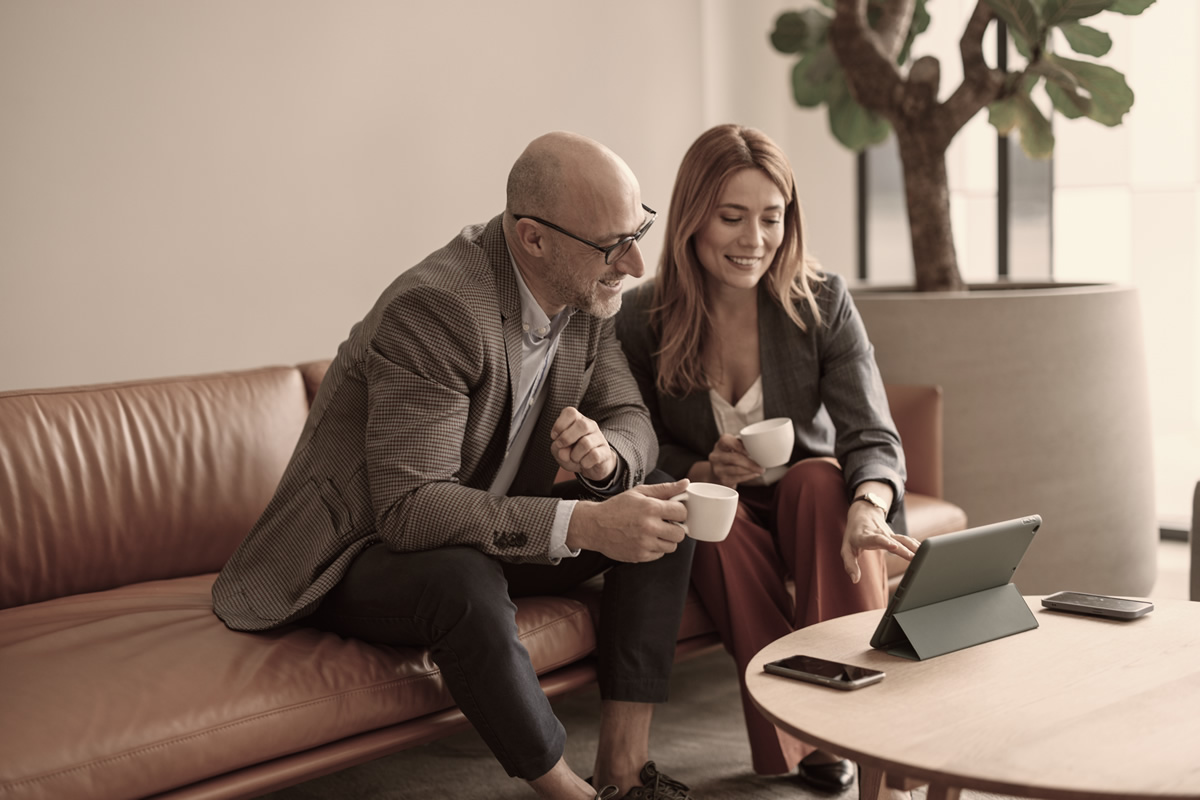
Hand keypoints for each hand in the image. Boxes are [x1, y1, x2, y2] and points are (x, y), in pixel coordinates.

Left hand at [551, 406, 617, 481]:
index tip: (554, 436)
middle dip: (566, 438)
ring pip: (586, 443)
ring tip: (574, 458)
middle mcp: (590, 426)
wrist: (590, 466)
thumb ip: (557, 449)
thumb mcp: (559, 450)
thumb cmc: (572, 453)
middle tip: (561, 446)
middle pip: (582, 424)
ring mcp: (599, 438)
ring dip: (575, 455)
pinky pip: (594, 456)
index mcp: (578, 420)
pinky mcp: (606, 452)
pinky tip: (584, 464)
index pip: (571, 412)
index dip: (559, 424)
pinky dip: (584, 463)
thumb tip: (563, 453)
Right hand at [566, 480, 689, 561]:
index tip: (672, 511)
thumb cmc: (617, 507)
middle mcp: (649, 527)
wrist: (594, 526)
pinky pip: (659, 554)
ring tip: (654, 531)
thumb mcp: (639, 493)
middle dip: (675, 527)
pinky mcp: (640, 556)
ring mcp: (644, 543)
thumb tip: (685, 483)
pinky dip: (656, 548)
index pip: (682, 512)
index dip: (679, 511)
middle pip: (680, 533)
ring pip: (672, 546)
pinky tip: (645, 539)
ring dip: (666, 539)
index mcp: (650, 508)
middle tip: (665, 523)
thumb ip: (665, 489)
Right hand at [706, 434, 763, 487]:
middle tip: (761, 466)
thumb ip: (743, 443)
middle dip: (750, 463)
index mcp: (720, 444)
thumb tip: (760, 445)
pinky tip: (754, 474)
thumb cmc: (730, 454)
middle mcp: (716, 456)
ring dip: (751, 470)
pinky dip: (749, 476)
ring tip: (760, 470)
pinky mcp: (723, 480)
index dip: (739, 446)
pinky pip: (738, 479)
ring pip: (737, 470)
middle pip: (734, 458)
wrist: (718, 470)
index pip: (727, 441)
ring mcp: (718, 469)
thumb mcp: (733, 445)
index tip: (750, 451)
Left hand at [840, 504, 920, 583]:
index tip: (893, 546)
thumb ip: (849, 564)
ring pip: (903, 539)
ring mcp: (889, 534)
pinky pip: (907, 540)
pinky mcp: (895, 536)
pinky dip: (915, 545)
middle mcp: (879, 534)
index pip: (876, 538)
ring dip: (914, 547)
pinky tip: (925, 551)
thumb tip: (855, 580)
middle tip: (914, 557)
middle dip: (904, 549)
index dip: (885, 542)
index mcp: (866, 537)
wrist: (862, 514)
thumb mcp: (846, 549)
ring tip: (924, 556)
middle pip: (893, 541)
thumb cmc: (853, 535)